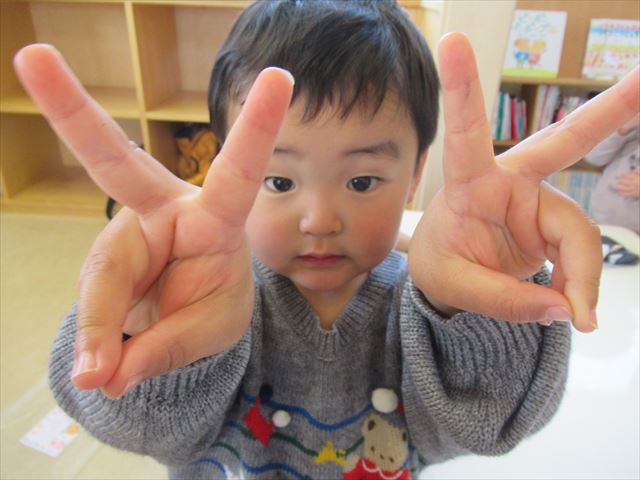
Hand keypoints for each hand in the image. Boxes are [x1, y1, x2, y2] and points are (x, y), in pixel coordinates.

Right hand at [14, 44, 292, 397]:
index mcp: (216, 217)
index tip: (279, 77)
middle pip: (116, 162)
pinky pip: (92, 298)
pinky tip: (102, 367)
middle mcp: (164, 209)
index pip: (238, 171)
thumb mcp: (211, 330)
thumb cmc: (214, 304)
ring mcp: (126, 229)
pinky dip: (96, 338)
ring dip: (104, 327)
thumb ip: (166, 347)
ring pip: (102, 272)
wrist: (189, 316)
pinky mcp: (104, 256)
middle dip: (73, 110)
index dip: (256, 127)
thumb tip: (107, 374)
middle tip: (34, 58)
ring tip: (105, 374)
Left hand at [409, 33, 638, 332]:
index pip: (465, 132)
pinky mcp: (552, 222)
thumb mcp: (453, 286)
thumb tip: (568, 311)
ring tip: (581, 317)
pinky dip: (583, 283)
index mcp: (469, 183)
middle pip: (564, 141)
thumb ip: (505, 299)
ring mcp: (536, 201)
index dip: (464, 88)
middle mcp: (509, 182)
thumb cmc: (440, 266)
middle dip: (609, 111)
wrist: (449, 276)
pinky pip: (581, 250)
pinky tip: (578, 309)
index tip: (453, 40)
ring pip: (579, 230)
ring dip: (583, 275)